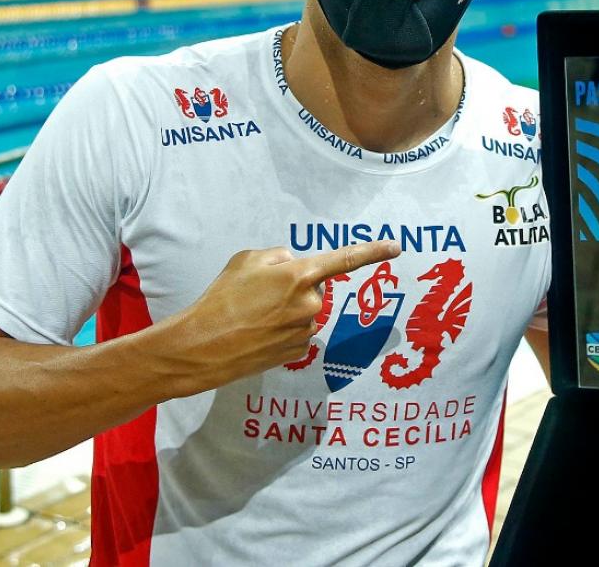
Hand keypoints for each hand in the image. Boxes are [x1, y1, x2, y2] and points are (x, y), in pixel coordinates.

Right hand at [162, 241, 399, 393]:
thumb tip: (294, 265)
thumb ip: (279, 257)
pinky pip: (297, 331)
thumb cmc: (221, 299)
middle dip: (294, 286)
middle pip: (314, 287)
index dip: (372, 251)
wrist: (203, 347)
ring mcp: (306, 330)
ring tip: (252, 315)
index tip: (396, 247)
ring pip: (305, 310)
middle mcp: (310, 304)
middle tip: (259, 295)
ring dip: (286, 309)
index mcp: (300, 275)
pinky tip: (257, 333)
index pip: (344, 259)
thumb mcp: (246, 260)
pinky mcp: (298, 352)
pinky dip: (281, 329)